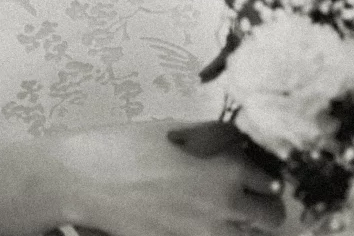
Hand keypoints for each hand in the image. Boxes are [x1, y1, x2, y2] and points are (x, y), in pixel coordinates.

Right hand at [0, 120, 284, 235]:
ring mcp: (206, 232)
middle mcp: (224, 203)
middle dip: (265, 202)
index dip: (265, 166)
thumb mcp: (172, 129)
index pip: (271, 170)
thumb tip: (237, 143)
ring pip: (252, 234)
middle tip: (250, 191)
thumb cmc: (121, 145)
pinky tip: (199, 219)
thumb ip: (211, 139)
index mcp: (224, 165)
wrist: (80, 180)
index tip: (258, 164)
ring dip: (246, 222)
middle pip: (273, 213)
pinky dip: (218, 231)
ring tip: (223, 207)